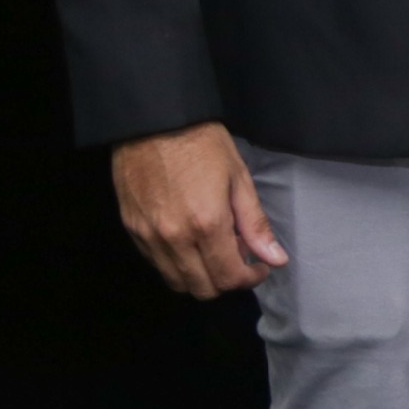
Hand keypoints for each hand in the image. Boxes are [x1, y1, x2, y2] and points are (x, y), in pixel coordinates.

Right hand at [112, 122, 285, 296]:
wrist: (154, 121)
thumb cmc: (201, 143)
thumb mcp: (239, 179)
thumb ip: (255, 225)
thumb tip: (275, 258)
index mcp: (207, 224)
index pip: (229, 278)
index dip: (250, 279)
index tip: (259, 267)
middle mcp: (174, 237)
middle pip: (202, 288)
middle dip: (226, 281)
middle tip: (239, 258)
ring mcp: (149, 235)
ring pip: (176, 281)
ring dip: (200, 276)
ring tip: (214, 250)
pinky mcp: (132, 228)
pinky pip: (156, 263)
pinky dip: (176, 263)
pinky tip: (190, 242)